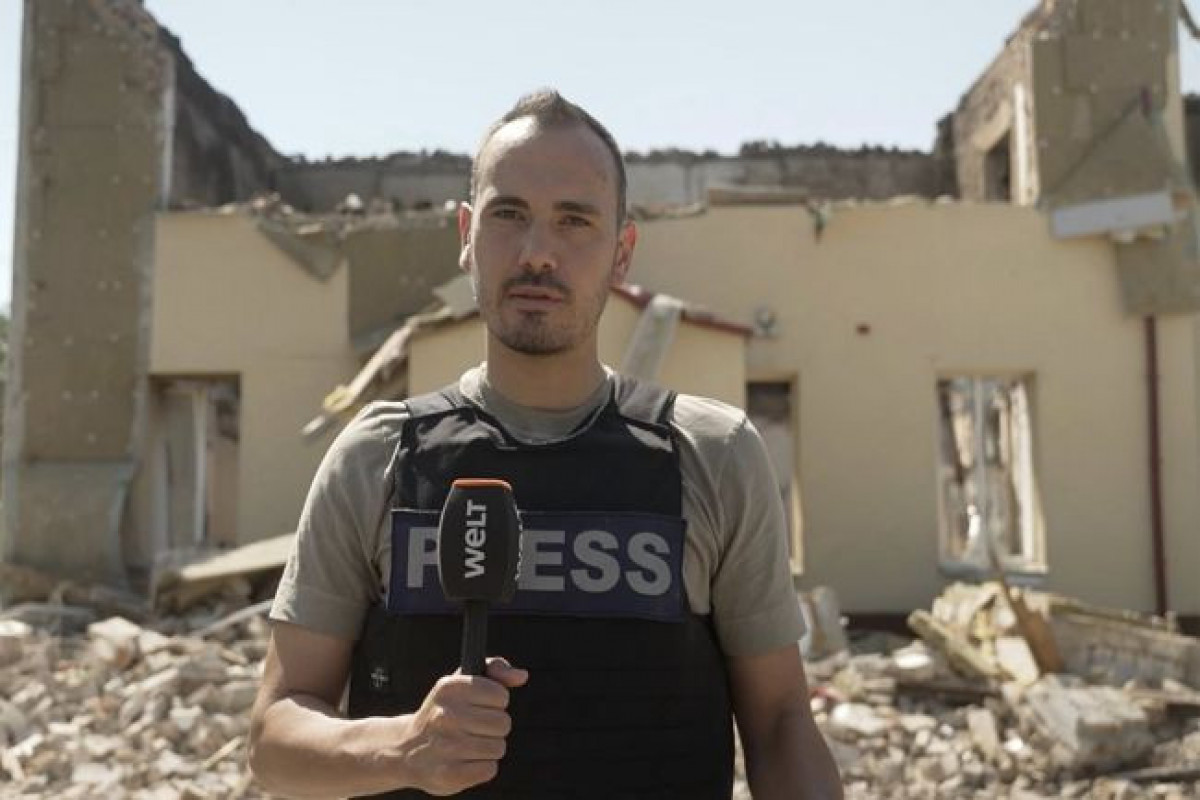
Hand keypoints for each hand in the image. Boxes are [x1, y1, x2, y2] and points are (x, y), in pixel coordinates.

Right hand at [400, 657, 528, 795]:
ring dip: (488, 748)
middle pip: (503, 723)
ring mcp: (446, 746)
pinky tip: (465, 761)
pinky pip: (489, 769)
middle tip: (473, 729)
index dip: (495, 703)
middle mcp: (445, 716)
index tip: (478, 706)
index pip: (500, 695)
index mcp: (450, 688)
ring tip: (467, 746)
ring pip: (498, 747)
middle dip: (494, 727)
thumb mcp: (462, 682)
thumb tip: (521, 676)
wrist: (406, 749)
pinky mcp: (449, 774)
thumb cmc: (444, 712)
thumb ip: (495, 670)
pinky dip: (482, 767)